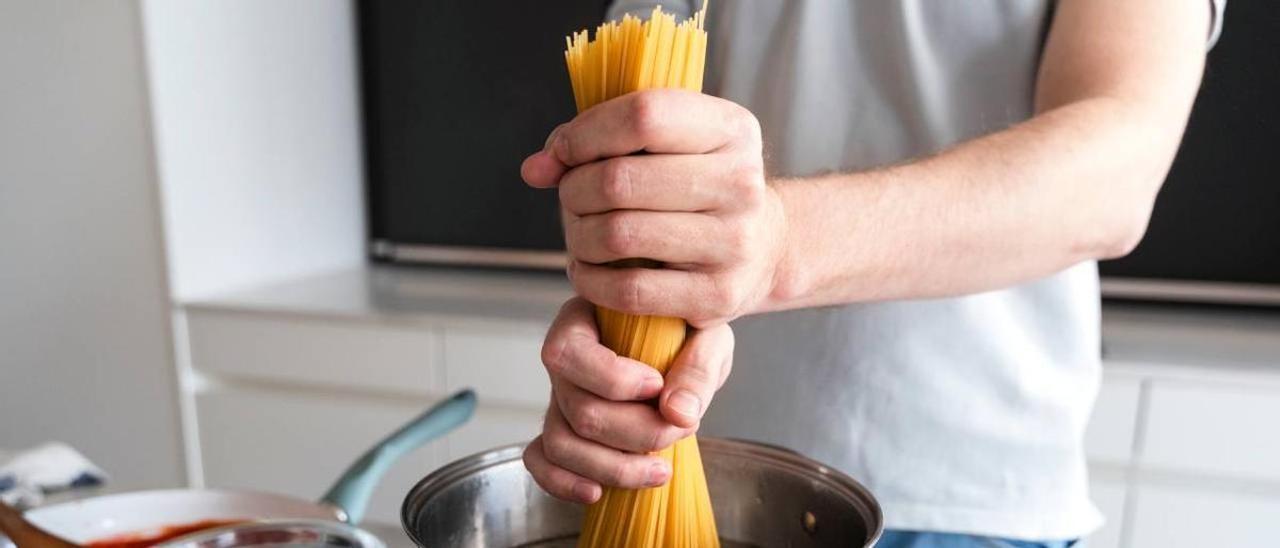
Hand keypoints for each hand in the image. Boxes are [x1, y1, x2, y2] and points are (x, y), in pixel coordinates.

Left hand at [521, 90, 785, 327]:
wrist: (765, 247)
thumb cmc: (698, 187)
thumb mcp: (669, 145)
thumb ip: (599, 141)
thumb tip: (537, 168)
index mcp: (732, 130)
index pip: (643, 116)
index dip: (586, 133)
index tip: (565, 151)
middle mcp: (742, 184)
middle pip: (620, 180)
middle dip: (574, 190)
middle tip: (572, 199)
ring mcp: (733, 243)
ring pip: (618, 235)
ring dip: (578, 236)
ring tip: (580, 234)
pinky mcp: (718, 296)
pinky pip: (629, 290)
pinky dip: (591, 280)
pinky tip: (589, 270)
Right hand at [522, 297, 734, 502]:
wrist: (687, 350)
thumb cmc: (689, 333)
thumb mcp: (707, 335)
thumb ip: (698, 367)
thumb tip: (678, 412)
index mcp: (584, 320)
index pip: (571, 352)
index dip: (612, 379)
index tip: (658, 385)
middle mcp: (566, 361)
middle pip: (577, 409)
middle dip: (634, 432)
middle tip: (679, 429)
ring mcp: (560, 398)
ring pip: (561, 443)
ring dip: (612, 467)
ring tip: (660, 470)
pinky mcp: (563, 430)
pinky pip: (542, 461)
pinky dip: (564, 483)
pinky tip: (598, 492)